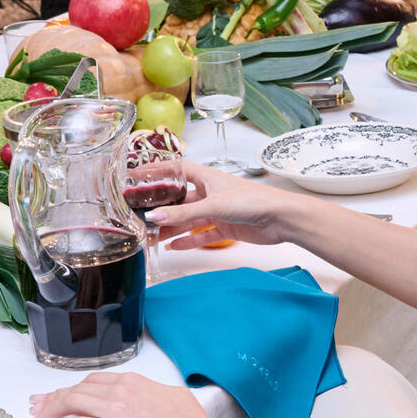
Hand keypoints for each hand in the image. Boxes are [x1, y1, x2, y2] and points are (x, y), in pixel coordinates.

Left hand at [29, 372, 214, 417]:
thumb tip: (153, 399)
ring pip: (71, 404)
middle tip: (39, 402)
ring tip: (37, 414)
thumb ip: (156, 394)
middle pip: (78, 389)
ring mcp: (115, 410)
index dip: (75, 386)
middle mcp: (122, 391)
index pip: (95, 380)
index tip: (64, 392)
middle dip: (54, 396)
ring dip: (50, 409)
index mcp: (136, 382)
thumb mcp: (175, 397)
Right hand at [151, 161, 290, 251]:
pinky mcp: (225, 228)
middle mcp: (210, 193)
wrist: (280, 219)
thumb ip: (184, 214)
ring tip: (152, 238)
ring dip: (171, 228)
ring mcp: (217, 211)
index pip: (177, 171)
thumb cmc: (253, 200)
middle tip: (140, 218)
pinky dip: (188, 241)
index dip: (157, 172)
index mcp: (207, 177)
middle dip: (161, 209)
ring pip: (188, 220)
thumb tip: (155, 216)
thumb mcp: (213, 205)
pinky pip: (201, 235)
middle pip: (179, 201)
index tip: (137, 175)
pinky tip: (173, 246)